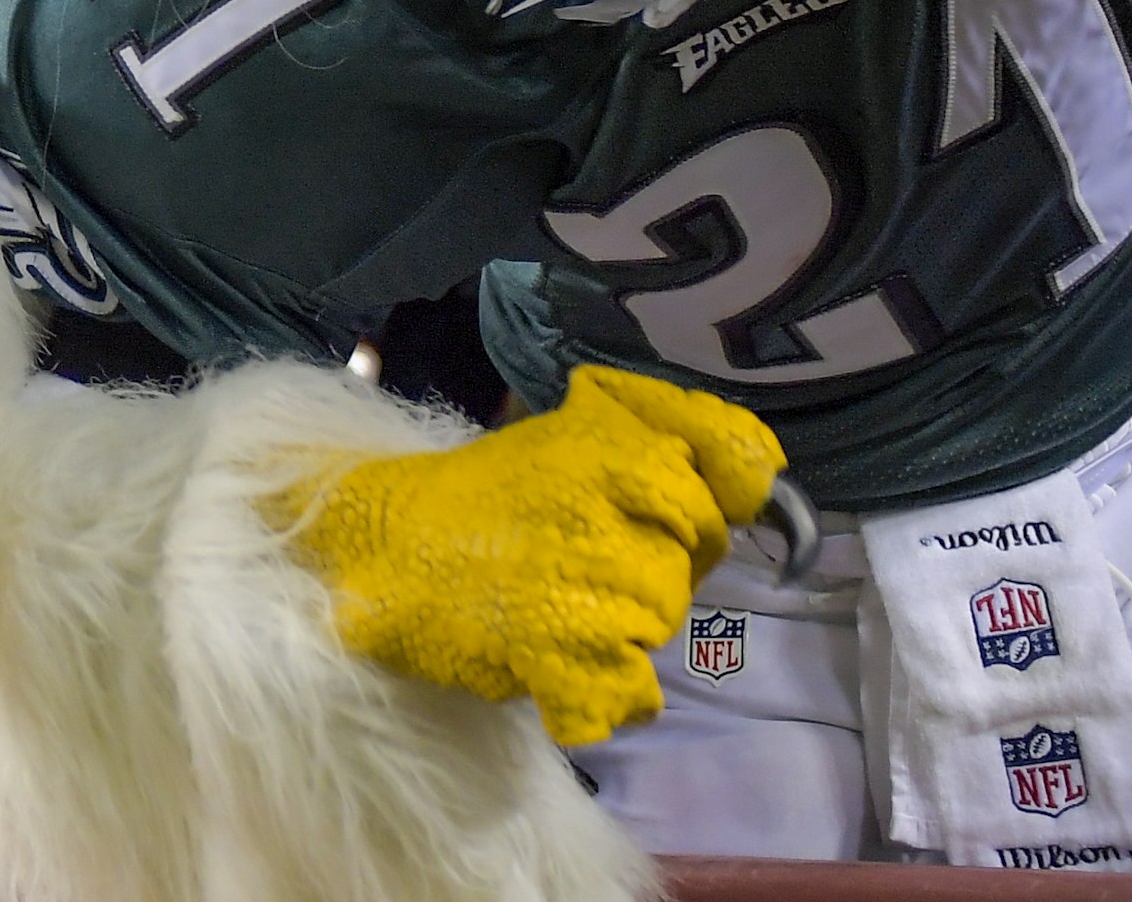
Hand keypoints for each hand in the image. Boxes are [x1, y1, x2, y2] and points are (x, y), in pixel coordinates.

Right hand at [275, 364, 783, 745]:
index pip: (727, 483)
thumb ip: (655, 438)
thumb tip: (760, 468)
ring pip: (660, 625)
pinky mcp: (557, 647)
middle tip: (575, 566)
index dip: (699, 514)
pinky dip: (608, 697)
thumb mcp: (569, 434)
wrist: (371, 544)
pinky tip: (564, 669)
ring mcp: (586, 577)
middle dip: (650, 571)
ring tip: (552, 608)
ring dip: (621, 631)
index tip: (659, 523)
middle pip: (690, 563)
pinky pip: (630, 693)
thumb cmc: (475, 495)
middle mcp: (610, 501)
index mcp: (614, 444)